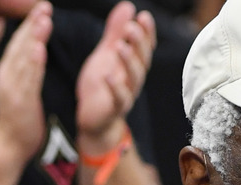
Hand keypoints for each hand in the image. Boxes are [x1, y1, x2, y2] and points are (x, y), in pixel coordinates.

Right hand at [0, 1, 52, 161]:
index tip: (42, 9)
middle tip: (44, 6)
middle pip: (20, 45)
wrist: (9, 146)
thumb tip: (35, 52)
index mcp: (9, 73)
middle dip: (32, 25)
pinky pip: (28, 79)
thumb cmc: (21, 119)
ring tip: (44, 20)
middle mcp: (7, 76)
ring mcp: (12, 88)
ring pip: (24, 58)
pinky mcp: (19, 101)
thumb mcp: (23, 90)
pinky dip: (33, 63)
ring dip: (34, 38)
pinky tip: (39, 49)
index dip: (30, 25)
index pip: (20, 44)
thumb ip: (28, 72)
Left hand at [76, 1, 156, 146]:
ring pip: (134, 77)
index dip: (147, 33)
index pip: (145, 46)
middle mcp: (134, 78)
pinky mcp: (116, 108)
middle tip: (131, 27)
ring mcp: (127, 93)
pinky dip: (115, 87)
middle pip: (143, 60)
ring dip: (129, 61)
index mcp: (133, 64)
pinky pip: (120, 98)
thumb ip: (116, 32)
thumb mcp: (106, 53)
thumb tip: (128, 6)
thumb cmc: (102, 85)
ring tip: (121, 46)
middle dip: (139, 43)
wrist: (94, 118)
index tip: (144, 17)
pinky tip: (109, 76)